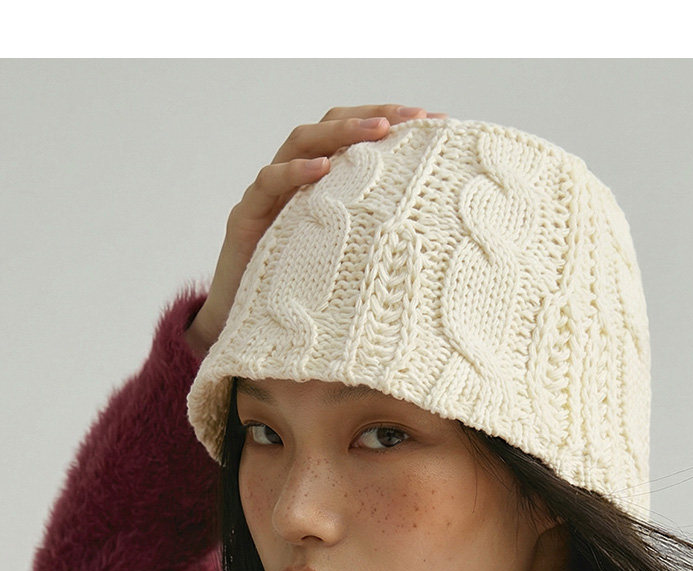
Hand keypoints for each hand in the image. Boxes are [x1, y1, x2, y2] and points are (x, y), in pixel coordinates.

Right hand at [184, 105, 442, 356]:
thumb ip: (383, 245)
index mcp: (325, 188)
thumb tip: (446, 240)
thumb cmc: (307, 302)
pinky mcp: (246, 218)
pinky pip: (268, 183)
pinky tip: (324, 168)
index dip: (394, 122)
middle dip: (374, 115)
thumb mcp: (355, 268)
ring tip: (378, 131)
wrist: (249, 333)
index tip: (437, 121)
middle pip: (331, 125)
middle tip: (413, 117)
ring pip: (300, 141)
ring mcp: (269, 197)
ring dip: (340, 131)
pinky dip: (295, 171)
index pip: (358, 137)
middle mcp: (297, 182)